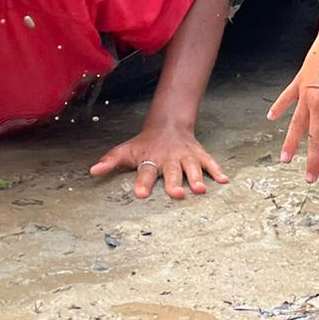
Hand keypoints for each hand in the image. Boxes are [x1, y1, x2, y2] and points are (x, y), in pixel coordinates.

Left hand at [90, 119, 227, 198]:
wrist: (168, 125)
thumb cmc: (144, 144)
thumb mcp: (126, 150)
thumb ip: (111, 161)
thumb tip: (93, 171)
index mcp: (150, 159)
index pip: (145, 171)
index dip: (143, 183)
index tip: (141, 194)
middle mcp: (169, 159)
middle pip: (171, 172)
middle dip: (174, 183)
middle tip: (176, 194)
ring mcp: (186, 156)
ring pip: (192, 168)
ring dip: (196, 178)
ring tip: (200, 189)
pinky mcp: (199, 154)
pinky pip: (210, 162)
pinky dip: (217, 170)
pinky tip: (224, 180)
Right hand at [268, 36, 318, 184]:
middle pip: (316, 140)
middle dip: (314, 162)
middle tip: (310, 179)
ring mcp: (307, 95)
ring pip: (298, 125)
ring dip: (291, 143)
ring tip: (285, 160)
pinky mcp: (300, 82)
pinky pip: (287, 98)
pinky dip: (279, 108)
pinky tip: (271, 118)